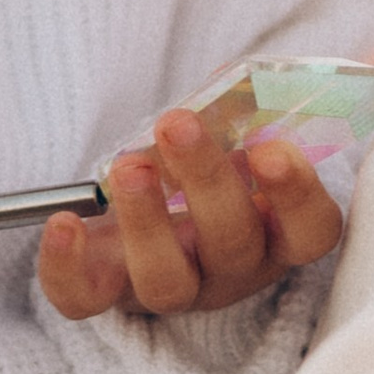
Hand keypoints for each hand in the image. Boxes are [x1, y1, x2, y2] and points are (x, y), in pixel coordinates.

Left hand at [37, 115, 341, 322]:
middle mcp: (230, 270)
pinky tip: (63, 223)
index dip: (296, 195)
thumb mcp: (229, 134)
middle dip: (206, 180)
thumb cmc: (200, 164)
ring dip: (146, 221)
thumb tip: (238, 75)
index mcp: (275, 231)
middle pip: (232, 245)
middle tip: (177, 124)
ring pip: (166, 281)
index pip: (309, 230)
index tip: (270, 149)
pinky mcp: (109, 293)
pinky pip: (86, 299)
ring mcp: (172, 289)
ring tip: (128, 166)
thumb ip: (242, 108)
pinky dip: (66, 267)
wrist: (143, 209)